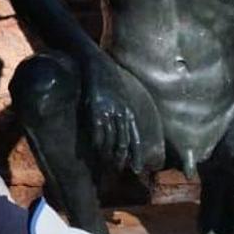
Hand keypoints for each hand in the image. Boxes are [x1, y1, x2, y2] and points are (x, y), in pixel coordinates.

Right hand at [82, 54, 144, 173]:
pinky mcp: (95, 108)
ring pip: (111, 139)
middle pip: (124, 142)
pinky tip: (96, 150)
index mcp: (129, 110)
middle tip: (121, 171)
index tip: (138, 169)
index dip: (137, 155)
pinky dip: (97, 142)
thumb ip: (123, 111)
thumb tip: (124, 125)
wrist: (95, 63)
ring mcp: (109, 111)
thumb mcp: (121, 95)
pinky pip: (97, 130)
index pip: (136, 137)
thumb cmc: (108, 79)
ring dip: (109, 154)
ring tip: (107, 165)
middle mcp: (121, 112)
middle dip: (123, 159)